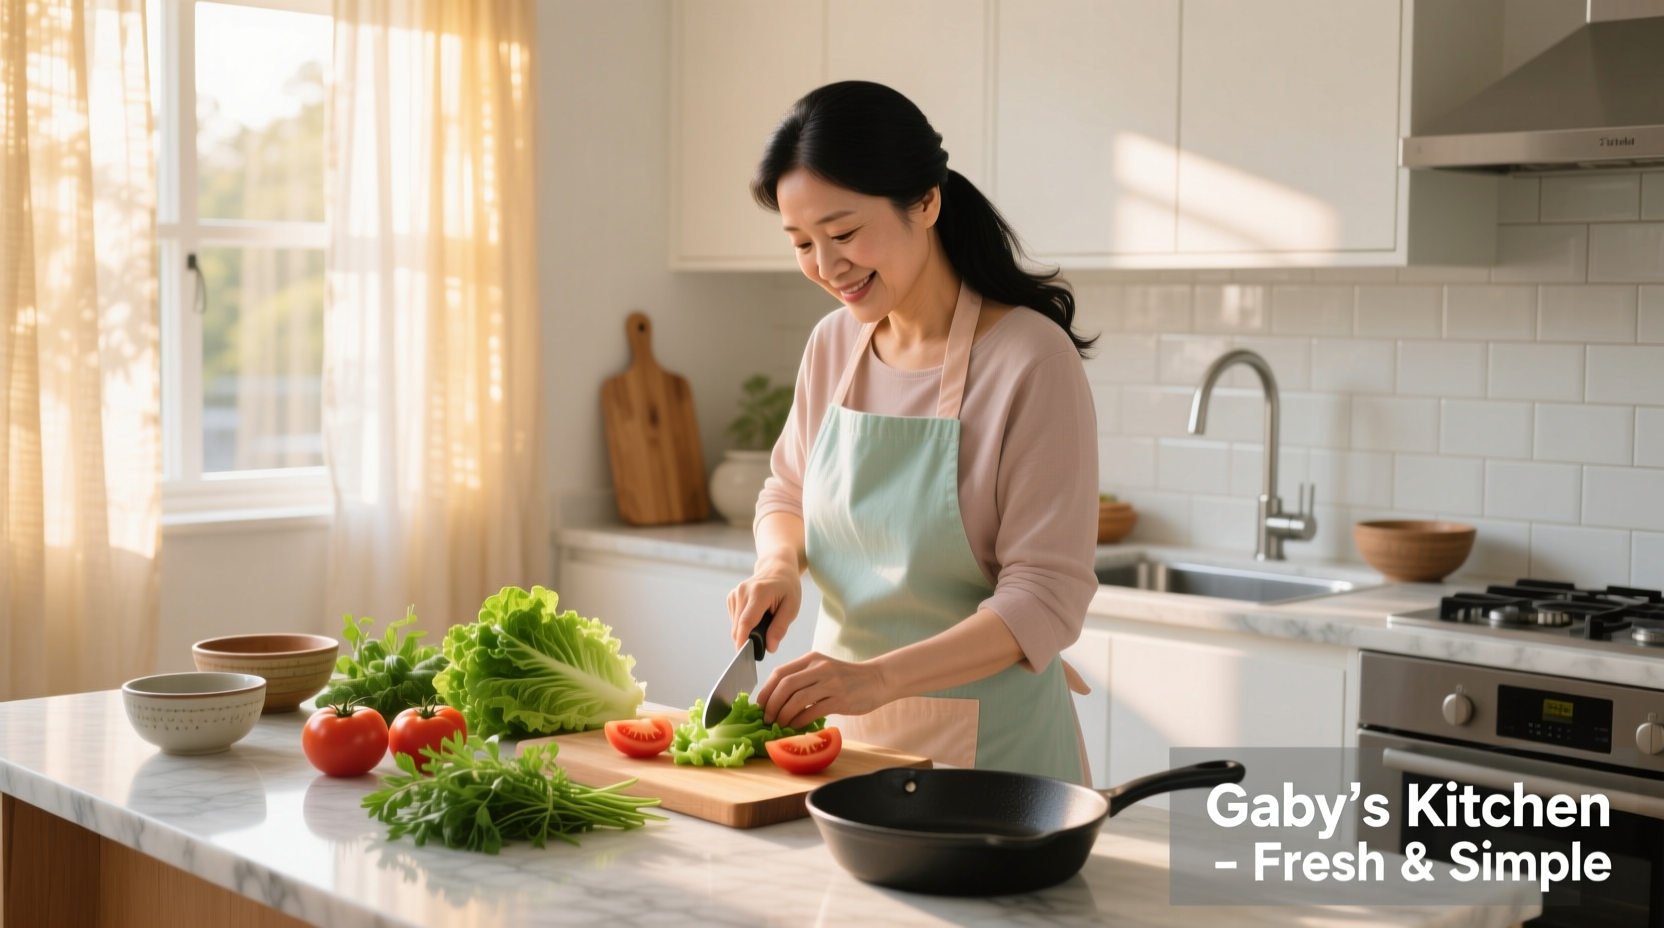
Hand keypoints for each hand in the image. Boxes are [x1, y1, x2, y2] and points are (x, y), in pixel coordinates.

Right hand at [727, 561, 799, 653]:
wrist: (776, 568)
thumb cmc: (787, 588)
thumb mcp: (792, 607)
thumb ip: (780, 628)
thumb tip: (770, 647)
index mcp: (759, 593)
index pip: (746, 621)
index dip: (743, 640)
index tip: (742, 655)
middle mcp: (742, 592)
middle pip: (739, 627)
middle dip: (750, 639)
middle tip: (768, 638)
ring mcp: (734, 594)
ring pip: (735, 626)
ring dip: (748, 631)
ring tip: (764, 621)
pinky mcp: (731, 598)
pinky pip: (735, 620)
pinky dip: (744, 625)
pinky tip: (757, 616)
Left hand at [755, 651, 889, 729]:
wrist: (877, 679)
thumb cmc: (847, 678)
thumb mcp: (823, 669)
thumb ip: (803, 678)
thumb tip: (776, 699)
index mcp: (811, 659)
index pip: (780, 673)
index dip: (766, 691)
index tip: (760, 706)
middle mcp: (819, 669)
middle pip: (785, 686)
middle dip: (771, 705)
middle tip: (767, 718)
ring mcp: (830, 683)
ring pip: (797, 699)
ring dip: (783, 715)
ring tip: (779, 724)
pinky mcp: (840, 699)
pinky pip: (812, 711)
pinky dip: (800, 721)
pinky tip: (796, 727)